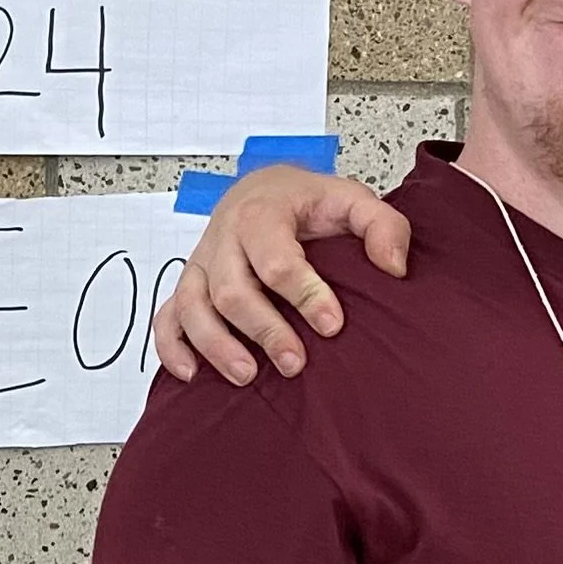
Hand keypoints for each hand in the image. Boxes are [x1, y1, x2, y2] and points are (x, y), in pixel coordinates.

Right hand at [152, 166, 411, 385]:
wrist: (266, 187)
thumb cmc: (310, 201)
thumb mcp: (354, 199)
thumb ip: (383, 225)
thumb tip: (393, 268)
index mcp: (263, 212)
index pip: (277, 259)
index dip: (305, 294)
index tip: (333, 326)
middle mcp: (224, 237)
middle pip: (232, 290)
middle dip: (264, 330)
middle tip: (296, 362)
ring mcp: (201, 261)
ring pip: (193, 306)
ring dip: (217, 345)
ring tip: (248, 376)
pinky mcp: (190, 283)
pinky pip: (168, 316)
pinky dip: (173, 347)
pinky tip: (193, 375)